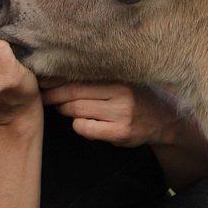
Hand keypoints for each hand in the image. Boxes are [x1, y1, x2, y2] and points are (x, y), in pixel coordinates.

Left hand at [40, 81, 181, 147]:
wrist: (165, 119)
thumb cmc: (136, 98)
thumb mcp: (122, 82)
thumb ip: (97, 79)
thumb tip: (60, 75)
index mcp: (119, 76)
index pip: (79, 76)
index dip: (57, 79)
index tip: (42, 80)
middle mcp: (120, 92)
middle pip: (74, 93)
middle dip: (54, 95)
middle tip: (44, 95)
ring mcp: (121, 113)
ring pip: (77, 110)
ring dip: (66, 110)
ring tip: (65, 108)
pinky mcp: (120, 132)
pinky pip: (85, 128)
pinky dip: (79, 126)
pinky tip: (85, 123)